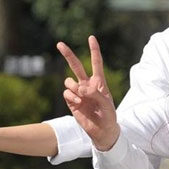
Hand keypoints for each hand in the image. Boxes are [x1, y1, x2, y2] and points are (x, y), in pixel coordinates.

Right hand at [57, 35, 119, 150]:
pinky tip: (78, 104)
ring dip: (74, 87)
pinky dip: (72, 97)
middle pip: (76, 66)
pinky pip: (66, 93)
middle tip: (59, 44)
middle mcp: (87, 85)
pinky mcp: (71, 101)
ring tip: (82, 97)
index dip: (94, 50)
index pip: (96, 62)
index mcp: (99, 82)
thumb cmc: (108, 116)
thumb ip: (94, 93)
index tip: (91, 37)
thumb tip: (79, 88)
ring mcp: (78, 93)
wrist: (102, 131)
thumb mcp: (106, 104)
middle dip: (68, 54)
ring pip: (69, 81)